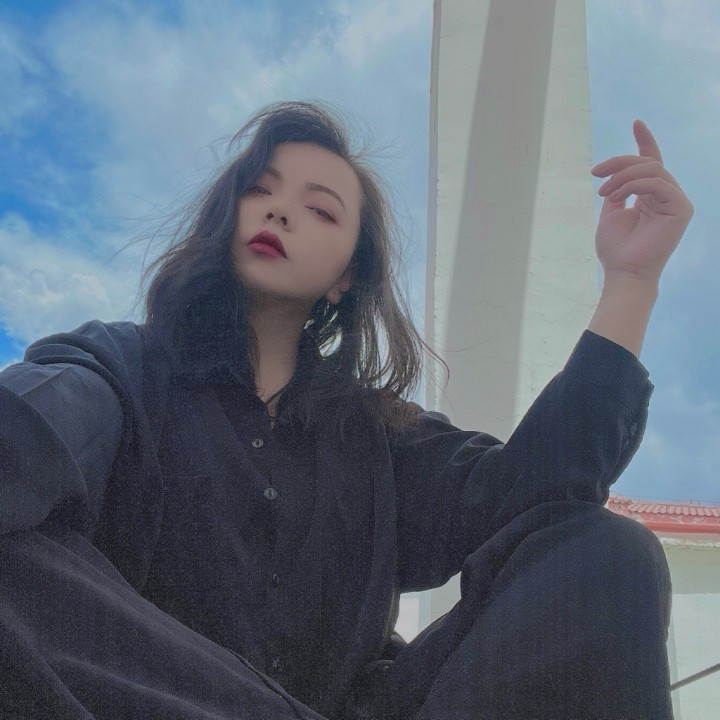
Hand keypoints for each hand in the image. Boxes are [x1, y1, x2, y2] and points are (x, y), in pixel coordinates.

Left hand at [591, 120, 693, 284]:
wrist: (623, 272)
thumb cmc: (616, 250)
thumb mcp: (611, 214)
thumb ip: (616, 192)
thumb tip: (614, 176)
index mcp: (652, 197)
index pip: (653, 162)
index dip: (645, 141)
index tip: (636, 122)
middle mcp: (667, 197)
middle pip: (647, 163)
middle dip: (619, 163)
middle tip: (595, 173)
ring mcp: (676, 202)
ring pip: (652, 170)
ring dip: (622, 176)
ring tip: (603, 192)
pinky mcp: (681, 209)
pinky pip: (657, 183)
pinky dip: (633, 185)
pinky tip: (615, 197)